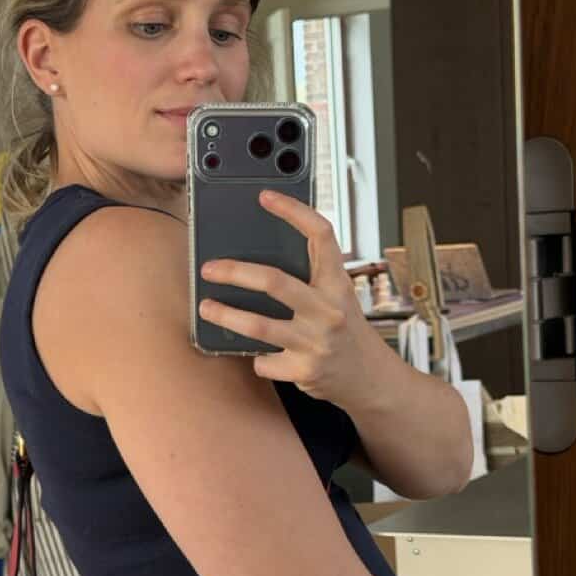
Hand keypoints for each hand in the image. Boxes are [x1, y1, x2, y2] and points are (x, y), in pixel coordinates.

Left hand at [197, 189, 373, 404]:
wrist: (369, 378)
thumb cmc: (345, 331)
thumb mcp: (338, 297)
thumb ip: (311, 277)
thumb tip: (261, 256)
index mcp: (337, 283)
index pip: (320, 235)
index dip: (293, 211)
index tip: (265, 197)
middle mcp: (328, 310)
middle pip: (274, 281)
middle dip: (235, 272)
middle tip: (209, 269)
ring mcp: (316, 341)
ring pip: (259, 325)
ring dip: (225, 315)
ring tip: (206, 308)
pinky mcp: (304, 370)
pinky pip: (264, 361)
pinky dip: (257, 359)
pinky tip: (261, 356)